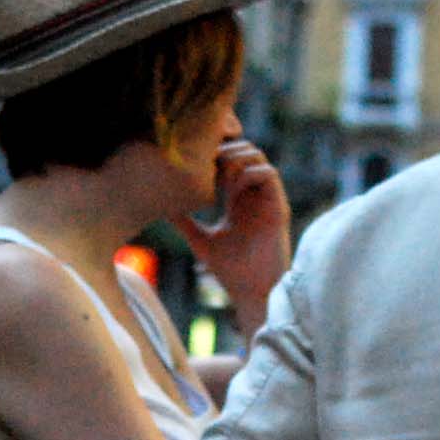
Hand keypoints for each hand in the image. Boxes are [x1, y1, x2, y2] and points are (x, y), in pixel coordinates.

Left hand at [175, 139, 289, 326]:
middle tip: (206, 165)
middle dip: (224, 149)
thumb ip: (185, 223)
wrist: (253, 290)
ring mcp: (266, 198)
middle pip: (243, 149)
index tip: (194, 163)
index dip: (213, 153)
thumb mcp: (201, 241)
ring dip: (237, 158)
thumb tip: (161, 210)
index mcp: (236, 198)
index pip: (228, 160)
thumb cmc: (231, 270)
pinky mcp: (278, 205)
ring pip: (257, 156)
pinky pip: (269, 173)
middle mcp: (253, 193)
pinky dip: (249, 174)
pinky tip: (233, 190)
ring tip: (220, 177)